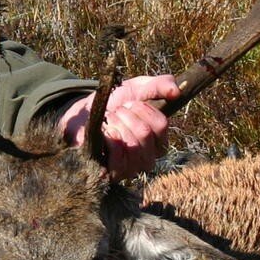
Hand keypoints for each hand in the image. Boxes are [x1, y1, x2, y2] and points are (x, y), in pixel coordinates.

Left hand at [57, 73, 181, 178]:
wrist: (82, 116)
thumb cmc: (113, 104)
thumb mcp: (136, 88)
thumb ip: (158, 85)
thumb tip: (176, 91)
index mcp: (158, 140)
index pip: (162, 124)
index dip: (143, 108)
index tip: (130, 103)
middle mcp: (148, 158)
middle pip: (145, 133)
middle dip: (126, 115)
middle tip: (116, 112)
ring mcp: (131, 168)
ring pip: (132, 145)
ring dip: (116, 125)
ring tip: (108, 121)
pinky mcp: (113, 175)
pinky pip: (118, 159)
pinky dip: (110, 140)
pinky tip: (105, 133)